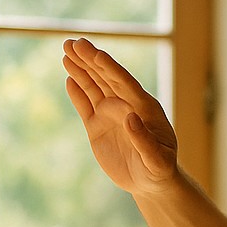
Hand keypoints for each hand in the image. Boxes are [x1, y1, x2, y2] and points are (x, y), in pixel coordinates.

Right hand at [62, 38, 179, 196]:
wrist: (150, 183)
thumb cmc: (160, 171)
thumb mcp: (156, 160)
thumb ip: (144, 140)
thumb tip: (130, 116)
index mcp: (144, 107)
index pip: (124, 82)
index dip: (109, 67)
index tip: (94, 53)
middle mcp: (126, 105)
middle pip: (106, 77)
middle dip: (90, 60)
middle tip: (73, 42)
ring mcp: (111, 115)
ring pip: (94, 87)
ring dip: (80, 70)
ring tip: (66, 51)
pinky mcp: (98, 127)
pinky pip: (85, 106)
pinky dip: (77, 93)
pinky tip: (69, 78)